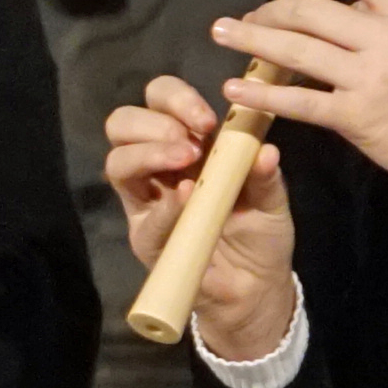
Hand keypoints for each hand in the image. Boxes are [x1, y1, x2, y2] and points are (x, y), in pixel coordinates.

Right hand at [103, 76, 295, 356]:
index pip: (158, 102)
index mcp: (186, 145)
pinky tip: (186, 196)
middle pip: (122, 123)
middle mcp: (157, 168)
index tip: (210, 118)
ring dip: (148, 153)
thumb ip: (265, 174)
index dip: (174, 99)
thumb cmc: (260, 234)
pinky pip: (145, 218)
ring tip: (185, 157)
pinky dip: (165, 204)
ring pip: (116, 162)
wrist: (256, 289)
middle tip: (191, 138)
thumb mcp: (271, 198)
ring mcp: (147, 203)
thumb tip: (265, 150)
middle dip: (153, 121)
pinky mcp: (148, 240)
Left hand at [212, 0, 387, 195]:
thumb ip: (385, 15)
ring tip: (224, 34)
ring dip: (253, 40)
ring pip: (297, 51)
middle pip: (311, 10)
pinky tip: (236, 89)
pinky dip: (262, 94)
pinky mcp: (354, 117)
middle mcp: (385, 38)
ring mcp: (368, 78)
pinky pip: (298, 102)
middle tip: (246, 16)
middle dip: (269, 10)